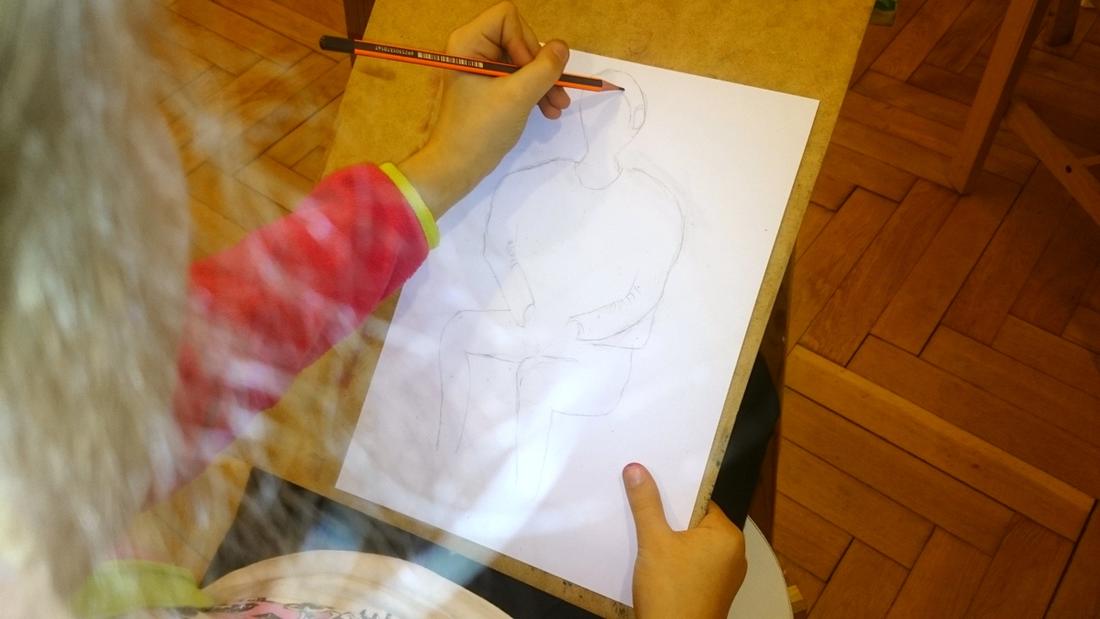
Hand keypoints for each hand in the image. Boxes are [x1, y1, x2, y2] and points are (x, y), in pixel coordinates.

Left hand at [399, 2, 570, 217]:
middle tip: (557, 94)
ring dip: (543, 82)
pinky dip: (534, 91)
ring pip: (523, 60)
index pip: (508, 17)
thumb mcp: (518, 97)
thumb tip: (563, 47)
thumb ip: (544, 69)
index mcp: (468, 42)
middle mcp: (473, 48)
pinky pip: (518, 77)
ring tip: (558, 107)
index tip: (529, 73)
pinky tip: (548, 110)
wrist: (456, 167)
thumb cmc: (481, 130)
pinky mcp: (488, 86)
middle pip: (519, 38)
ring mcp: (481, 68)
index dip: (525, 41)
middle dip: (540, 67)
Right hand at [623, 463, 746, 618]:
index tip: (652, 486)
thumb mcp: (654, 542)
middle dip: (669, 518)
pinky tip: (652, 562)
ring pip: (691, 545)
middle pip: (695, 522)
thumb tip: (637, 470)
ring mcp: (722, 576)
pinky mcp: (710, 591)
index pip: (701, 501)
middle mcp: (732, 554)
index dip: (675, 494)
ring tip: (644, 535)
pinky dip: (673, 561)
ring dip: (669, 541)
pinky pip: (691, 565)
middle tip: (643, 509)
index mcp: (727, 535)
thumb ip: (646, 504)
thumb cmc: (672, 594)